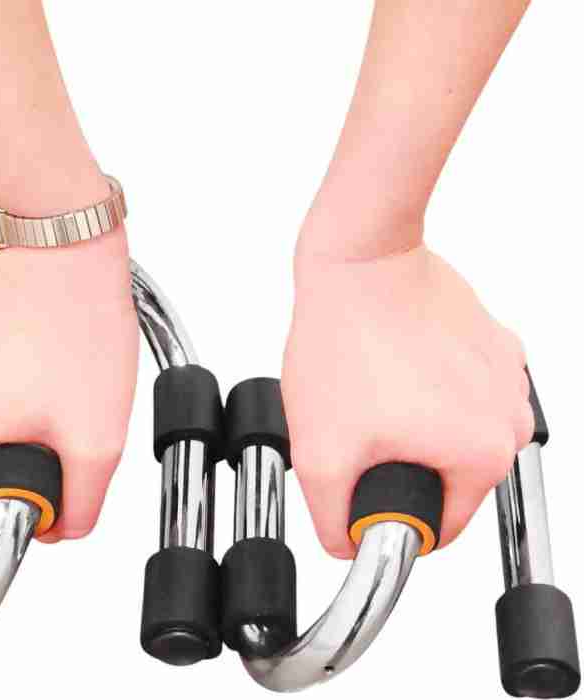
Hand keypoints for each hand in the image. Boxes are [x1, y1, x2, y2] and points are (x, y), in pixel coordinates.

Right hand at [0, 231, 137, 542]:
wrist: (64, 244)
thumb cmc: (75, 325)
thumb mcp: (96, 436)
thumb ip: (80, 503)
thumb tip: (62, 530)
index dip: (34, 486)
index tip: (59, 447)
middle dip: (28, 443)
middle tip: (63, 403)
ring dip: (19, 409)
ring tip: (51, 372)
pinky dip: (8, 378)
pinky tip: (37, 351)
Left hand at [282, 244, 532, 557]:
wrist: (360, 260)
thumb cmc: (348, 337)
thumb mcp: (322, 450)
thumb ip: (333, 516)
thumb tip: (347, 541)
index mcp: (483, 453)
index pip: (441, 524)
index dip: (391, 512)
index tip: (365, 482)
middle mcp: (508, 415)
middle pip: (445, 476)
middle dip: (398, 463)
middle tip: (362, 425)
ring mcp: (503, 375)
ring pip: (450, 432)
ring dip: (412, 425)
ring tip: (374, 390)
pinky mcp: (489, 345)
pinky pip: (455, 392)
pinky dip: (424, 390)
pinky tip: (391, 366)